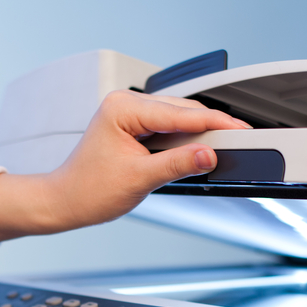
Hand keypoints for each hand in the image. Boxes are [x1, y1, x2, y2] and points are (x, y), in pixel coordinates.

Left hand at [0, 90, 249, 242]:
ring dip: (198, 135)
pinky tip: (198, 151)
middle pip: (183, 112)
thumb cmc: (88, 190)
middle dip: (211, 127)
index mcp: (123, 108)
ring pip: (178, 120)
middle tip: (241, 141)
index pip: (181, 113)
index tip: (241, 131)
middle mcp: (125, 104)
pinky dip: (184, 141)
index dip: (215, 123)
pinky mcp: (133, 127)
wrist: (65, 202)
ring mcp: (129, 114)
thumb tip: (208, 154)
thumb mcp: (139, 178)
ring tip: (224, 148)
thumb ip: (177, 164)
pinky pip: (167, 129)